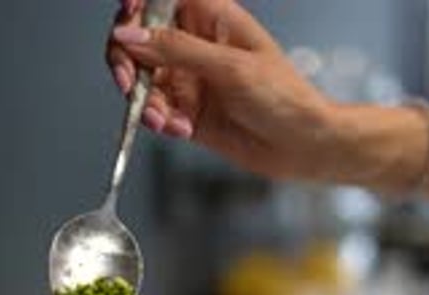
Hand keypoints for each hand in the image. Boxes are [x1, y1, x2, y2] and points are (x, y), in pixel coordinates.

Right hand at [106, 0, 336, 181]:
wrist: (301, 146)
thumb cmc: (284, 98)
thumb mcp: (229, 67)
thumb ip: (176, 50)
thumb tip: (130, 36)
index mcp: (210, 16)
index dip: (135, 9)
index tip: (126, 30)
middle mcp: (195, 45)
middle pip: (139, 41)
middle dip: (128, 62)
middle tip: (128, 84)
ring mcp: (190, 80)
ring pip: (143, 82)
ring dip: (145, 102)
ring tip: (164, 119)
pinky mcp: (188, 114)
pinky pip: (158, 113)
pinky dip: (162, 123)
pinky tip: (179, 129)